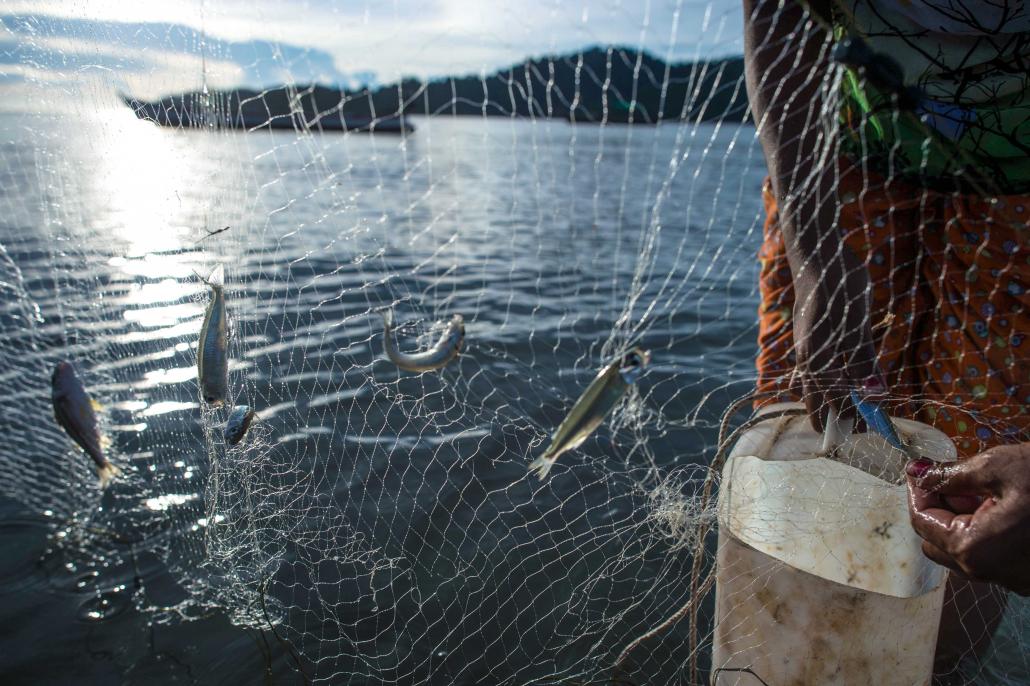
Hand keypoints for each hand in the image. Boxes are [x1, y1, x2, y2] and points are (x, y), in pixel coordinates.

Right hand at [790, 242, 879, 430]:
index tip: (874, 432)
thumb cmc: (838, 286)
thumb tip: (875, 396)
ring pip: (822, 385)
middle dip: (841, 416)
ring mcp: (809, 346)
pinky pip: (825, 368)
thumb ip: (864, 361)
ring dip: (840, 399)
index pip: (830, 403)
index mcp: (815, 359)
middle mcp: (808, 357)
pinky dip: (838, 381)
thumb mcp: (857, 325)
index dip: (851, 419)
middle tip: (867, 428)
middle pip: (821, 399)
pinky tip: (851, 382)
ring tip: (862, 410)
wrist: (819, 254)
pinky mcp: (816, 336)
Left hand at [906, 444, 1029, 595]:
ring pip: (965, 551)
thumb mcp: (998, 467)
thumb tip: (919, 474)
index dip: (917, 491)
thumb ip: (951, 475)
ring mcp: (1013, 580)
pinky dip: (986, 532)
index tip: (919, 467)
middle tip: (950, 475)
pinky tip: (1003, 506)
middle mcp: (989, 573)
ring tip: (980, 487)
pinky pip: (993, 557)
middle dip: (937, 507)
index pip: (922, 521)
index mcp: (974, 548)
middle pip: (937, 542)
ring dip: (962, 519)